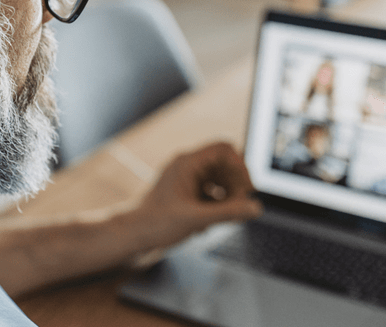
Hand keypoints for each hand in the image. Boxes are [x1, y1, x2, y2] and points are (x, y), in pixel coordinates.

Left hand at [137, 142, 262, 249]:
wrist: (130, 236)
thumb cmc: (154, 223)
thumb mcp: (196, 219)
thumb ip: (228, 213)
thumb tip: (254, 208)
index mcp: (187, 163)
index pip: (224, 150)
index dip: (240, 167)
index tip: (246, 189)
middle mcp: (186, 167)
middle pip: (224, 165)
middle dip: (235, 185)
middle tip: (239, 206)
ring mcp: (185, 180)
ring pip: (217, 179)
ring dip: (226, 196)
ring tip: (224, 216)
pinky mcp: (184, 193)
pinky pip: (209, 192)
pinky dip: (214, 205)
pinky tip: (207, 224)